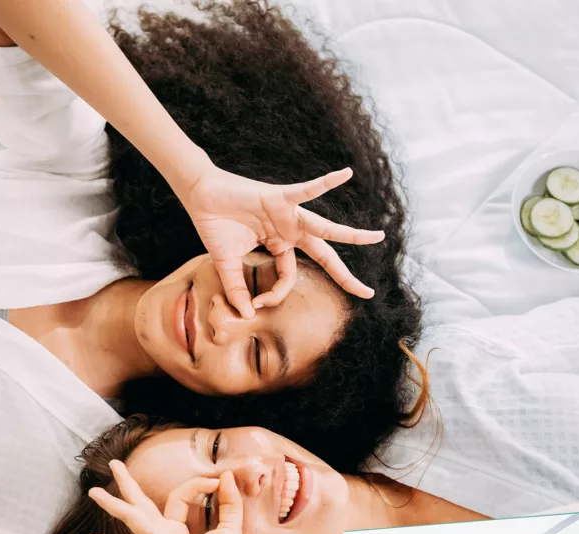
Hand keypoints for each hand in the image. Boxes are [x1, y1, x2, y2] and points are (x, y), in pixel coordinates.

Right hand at [85, 461, 251, 533]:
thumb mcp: (230, 528)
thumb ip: (228, 502)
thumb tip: (226, 476)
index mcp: (176, 531)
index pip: (178, 496)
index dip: (197, 484)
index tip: (218, 481)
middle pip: (141, 506)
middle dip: (127, 485)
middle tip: (113, 463)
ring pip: (134, 519)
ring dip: (113, 505)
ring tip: (93, 491)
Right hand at [178, 165, 384, 318]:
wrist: (201, 196)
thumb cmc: (214, 225)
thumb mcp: (227, 264)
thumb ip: (236, 288)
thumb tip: (246, 315)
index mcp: (279, 244)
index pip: (287, 277)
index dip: (275, 295)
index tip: (256, 304)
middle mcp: (289, 230)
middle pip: (325, 256)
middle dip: (346, 275)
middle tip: (367, 293)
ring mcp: (287, 214)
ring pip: (325, 228)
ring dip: (351, 235)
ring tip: (377, 238)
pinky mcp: (279, 197)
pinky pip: (307, 190)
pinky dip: (326, 182)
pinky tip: (346, 173)